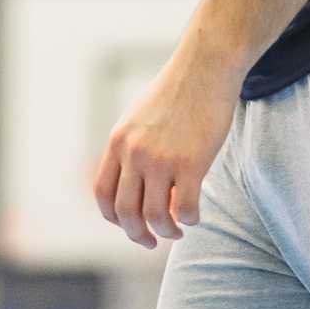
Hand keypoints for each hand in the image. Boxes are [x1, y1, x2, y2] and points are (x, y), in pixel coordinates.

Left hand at [92, 53, 239, 248]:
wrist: (206, 67)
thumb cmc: (178, 91)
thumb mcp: (140, 116)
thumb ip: (132, 146)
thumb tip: (135, 179)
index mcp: (118, 142)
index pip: (103, 194)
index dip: (114, 218)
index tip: (130, 225)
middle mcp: (134, 153)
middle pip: (125, 212)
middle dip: (137, 235)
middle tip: (151, 241)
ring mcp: (162, 159)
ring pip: (154, 217)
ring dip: (165, 232)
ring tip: (176, 231)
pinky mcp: (191, 163)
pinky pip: (184, 209)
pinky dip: (188, 220)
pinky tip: (195, 216)